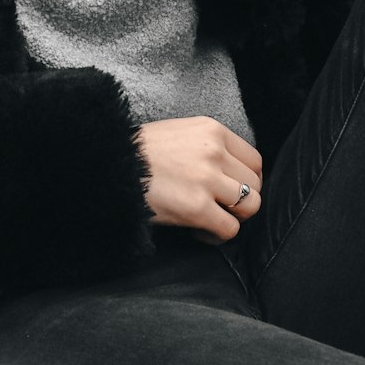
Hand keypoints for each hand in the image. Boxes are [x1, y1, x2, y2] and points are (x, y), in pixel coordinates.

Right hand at [133, 116, 263, 243]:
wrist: (109, 163)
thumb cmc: (139, 152)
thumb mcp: (180, 133)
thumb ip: (208, 146)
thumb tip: (230, 172)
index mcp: (212, 130)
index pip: (254, 160)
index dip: (247, 179)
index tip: (232, 189)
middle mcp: (214, 151)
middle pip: (255, 184)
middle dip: (241, 200)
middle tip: (218, 206)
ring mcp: (206, 179)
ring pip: (250, 206)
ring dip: (233, 217)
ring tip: (211, 218)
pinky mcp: (196, 207)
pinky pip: (230, 229)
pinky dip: (218, 235)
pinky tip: (198, 230)